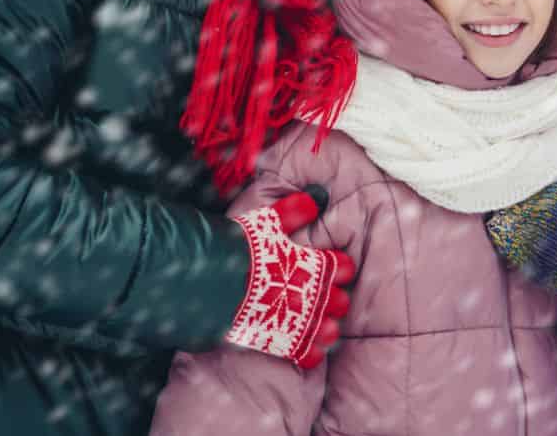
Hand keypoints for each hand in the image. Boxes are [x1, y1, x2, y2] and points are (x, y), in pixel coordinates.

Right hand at [225, 188, 355, 368]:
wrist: (213, 282)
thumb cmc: (241, 250)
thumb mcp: (267, 222)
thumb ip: (293, 211)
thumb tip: (313, 200)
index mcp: (314, 266)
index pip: (343, 267)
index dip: (339, 267)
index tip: (333, 266)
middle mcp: (313, 296)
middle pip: (341, 301)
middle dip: (334, 298)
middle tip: (323, 296)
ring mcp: (299, 322)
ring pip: (330, 331)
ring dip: (326, 327)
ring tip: (320, 325)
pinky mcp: (282, 343)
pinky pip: (308, 355)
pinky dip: (310, 353)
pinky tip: (306, 349)